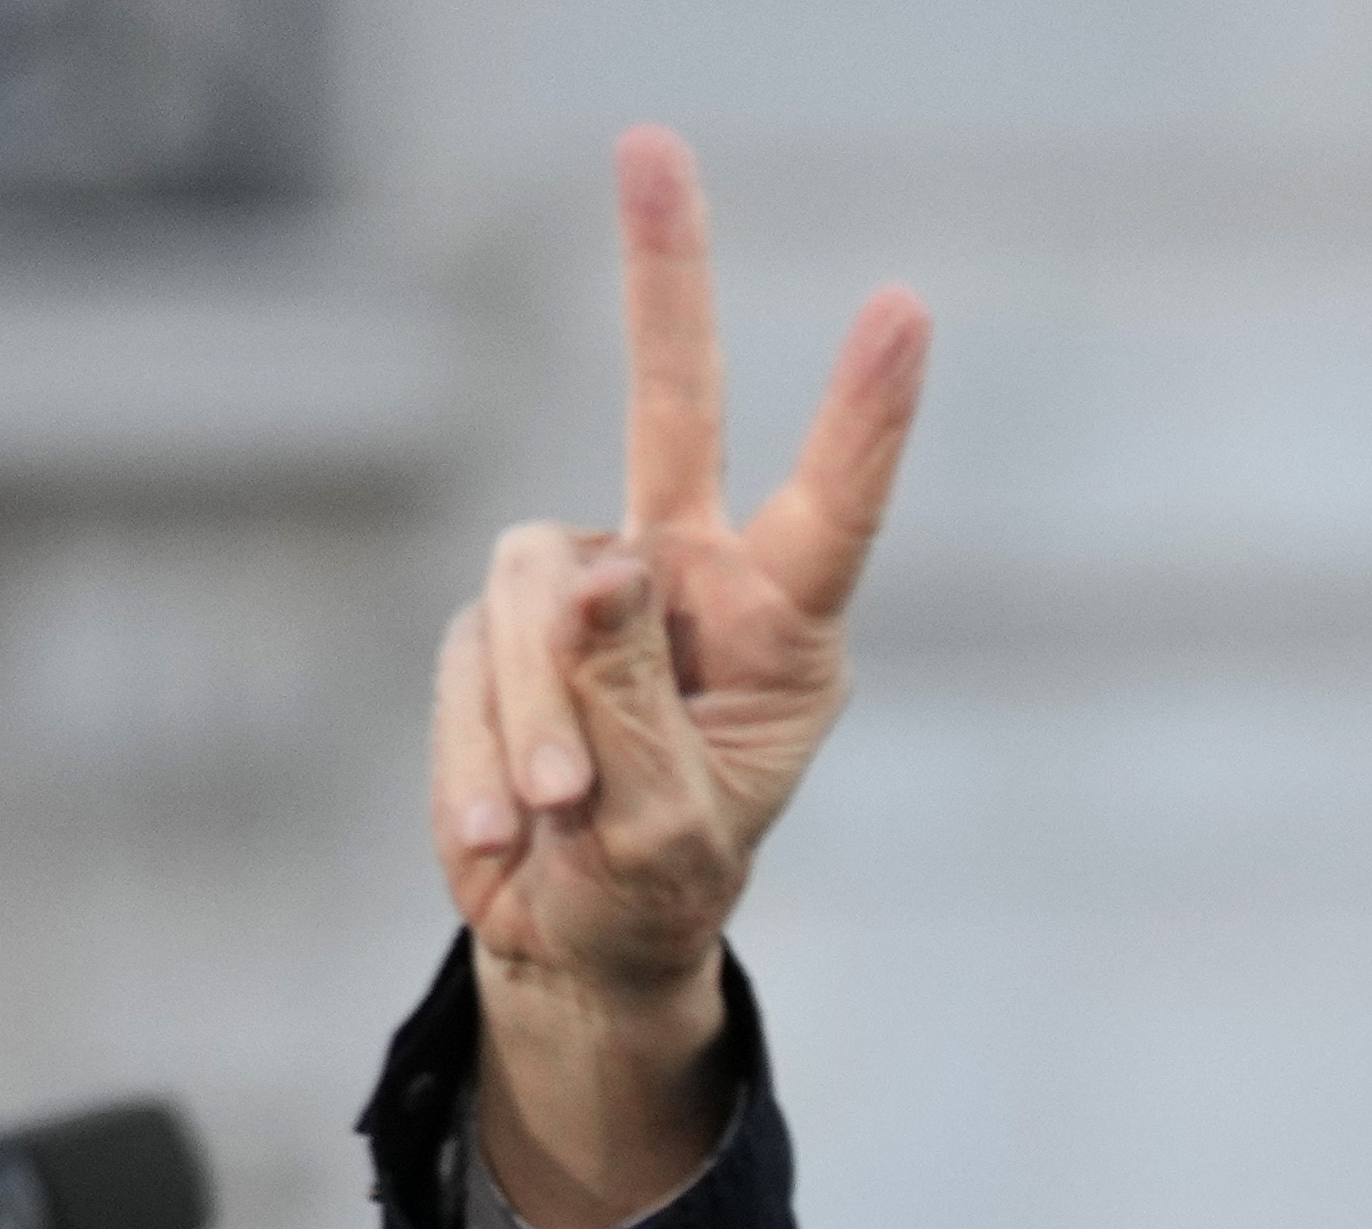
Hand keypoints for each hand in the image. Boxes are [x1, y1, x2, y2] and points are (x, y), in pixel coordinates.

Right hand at [434, 124, 928, 1228]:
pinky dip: (477, 750)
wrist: (576, 944)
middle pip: (671, 408)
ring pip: (530, 585)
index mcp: (781, 632)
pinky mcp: (500, 630)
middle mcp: (688, 582)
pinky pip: (467, 658)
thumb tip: (585, 570)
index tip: (905, 309)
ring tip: (557, 818)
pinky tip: (507, 832)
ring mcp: (588, 596)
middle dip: (662, 277)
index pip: (831, 509)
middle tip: (650, 140)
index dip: (863, 415)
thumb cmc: (658, 892)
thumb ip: (626, 703)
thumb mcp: (663, 830)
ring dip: (532, 715)